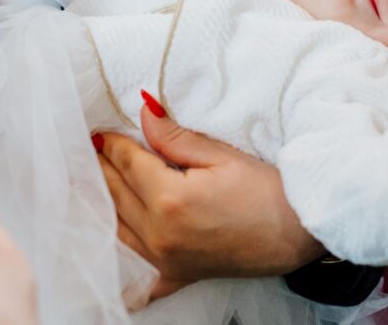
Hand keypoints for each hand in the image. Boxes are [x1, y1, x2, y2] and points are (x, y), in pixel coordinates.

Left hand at [97, 95, 323, 299]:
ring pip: (116, 229)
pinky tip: (107, 246)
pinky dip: (120, 256)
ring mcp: (165, 260)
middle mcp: (160, 234)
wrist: (299, 232)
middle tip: (89, 149)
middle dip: (102, 168)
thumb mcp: (222, 155)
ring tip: (93, 180)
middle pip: (116, 194)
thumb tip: (144, 112)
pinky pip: (136, 271)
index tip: (100, 131)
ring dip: (103, 203)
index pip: (128, 164)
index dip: (112, 144)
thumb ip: (175, 137)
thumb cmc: (269, 190)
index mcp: (170, 199)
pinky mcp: (177, 275)